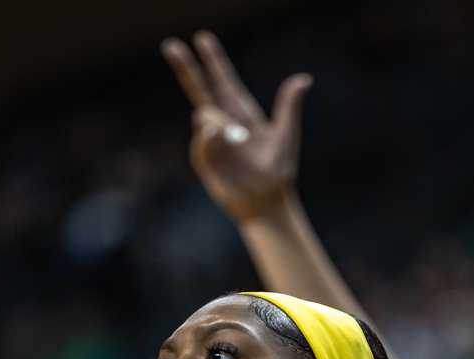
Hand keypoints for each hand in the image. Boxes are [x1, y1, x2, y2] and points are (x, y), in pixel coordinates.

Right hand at [162, 31, 311, 221]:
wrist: (265, 204)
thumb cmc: (278, 173)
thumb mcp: (286, 137)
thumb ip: (289, 108)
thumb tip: (303, 79)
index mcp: (242, 113)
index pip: (224, 81)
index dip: (214, 60)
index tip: (202, 38)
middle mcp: (223, 123)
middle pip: (199, 89)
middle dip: (186, 67)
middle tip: (171, 45)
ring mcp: (210, 140)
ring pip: (203, 115)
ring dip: (216, 120)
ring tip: (235, 137)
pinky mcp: (203, 158)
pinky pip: (201, 139)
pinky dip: (210, 137)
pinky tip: (221, 140)